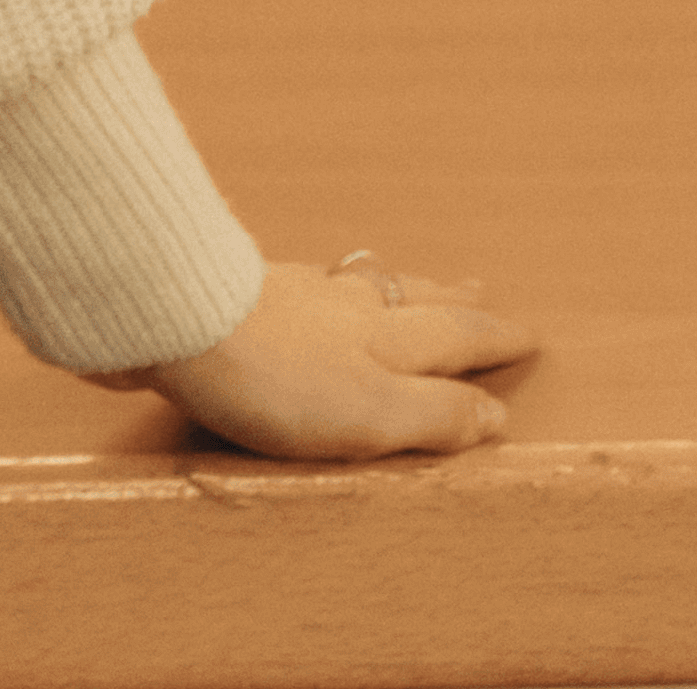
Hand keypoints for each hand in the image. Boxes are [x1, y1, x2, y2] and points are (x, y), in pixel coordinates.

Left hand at [87, 254, 538, 460]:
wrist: (167, 320)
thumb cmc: (274, 379)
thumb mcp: (372, 414)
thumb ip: (434, 414)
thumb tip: (495, 414)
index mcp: (383, 338)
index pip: (453, 336)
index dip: (492, 338)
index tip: (529, 332)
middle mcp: (342, 306)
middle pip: (409, 298)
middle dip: (450, 300)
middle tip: (478, 289)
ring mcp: (288, 294)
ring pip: (355, 285)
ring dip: (389, 286)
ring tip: (402, 281)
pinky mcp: (236, 296)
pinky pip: (301, 286)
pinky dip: (323, 288)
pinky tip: (306, 287)